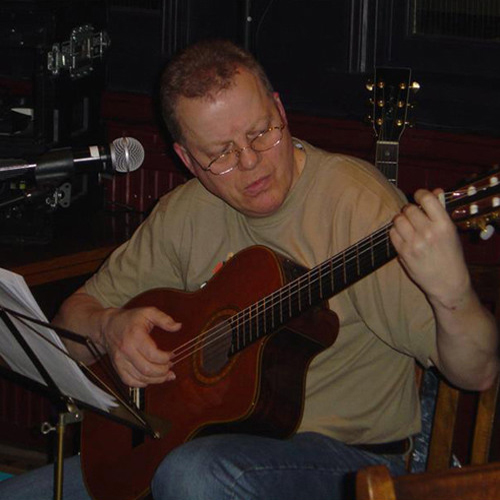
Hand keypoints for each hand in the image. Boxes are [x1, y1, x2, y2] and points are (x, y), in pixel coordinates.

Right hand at [99, 306, 181, 387]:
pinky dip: (143, 383)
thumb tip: (178, 326)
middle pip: (147, 369)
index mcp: (135, 336)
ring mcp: (120, 361)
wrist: (108, 326)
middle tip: (170, 366)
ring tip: (166, 374)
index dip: (166, 358)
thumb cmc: (130, 319)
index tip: (172, 355)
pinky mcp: (117, 368)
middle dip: (163, 371)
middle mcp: (127, 350)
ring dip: (156, 380)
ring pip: (140, 378)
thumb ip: (164, 319)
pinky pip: (130, 382)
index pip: (153, 355)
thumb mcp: (148, 312)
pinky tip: (151, 378)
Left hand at [389, 188, 470, 308]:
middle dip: (409, 210)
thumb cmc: (450, 255)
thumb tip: (434, 191)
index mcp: (444, 225)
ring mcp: (415, 243)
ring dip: (401, 220)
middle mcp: (429, 232)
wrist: (447, 282)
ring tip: (408, 226)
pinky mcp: (403, 253)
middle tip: (414, 216)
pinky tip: (404, 236)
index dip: (420, 194)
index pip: (427, 199)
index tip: (419, 197)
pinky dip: (396, 232)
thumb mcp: (451, 231)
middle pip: (408, 209)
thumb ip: (440, 211)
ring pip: (398, 220)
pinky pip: (392, 234)